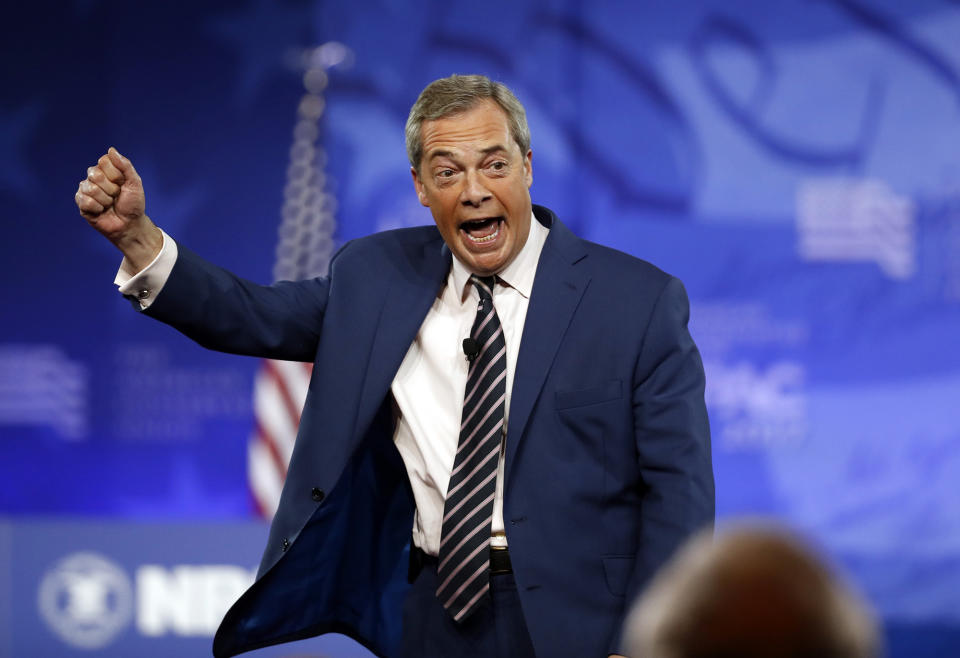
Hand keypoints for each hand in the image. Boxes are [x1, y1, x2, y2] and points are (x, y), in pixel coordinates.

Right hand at [76, 147, 160, 269]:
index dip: (116, 175)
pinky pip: (85, 200)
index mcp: (106, 170)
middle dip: (111, 188)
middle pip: (95, 174)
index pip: (103, 161)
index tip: (123, 184)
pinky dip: (98, 208)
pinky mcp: (81, 203)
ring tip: (110, 204)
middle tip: (116, 196)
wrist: (130, 224)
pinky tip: (101, 211)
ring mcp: (86, 190)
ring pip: (90, 188)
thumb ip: (125, 165)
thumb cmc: (133, 204)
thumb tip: (111, 150)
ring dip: (105, 200)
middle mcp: (94, 177)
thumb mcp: (135, 183)